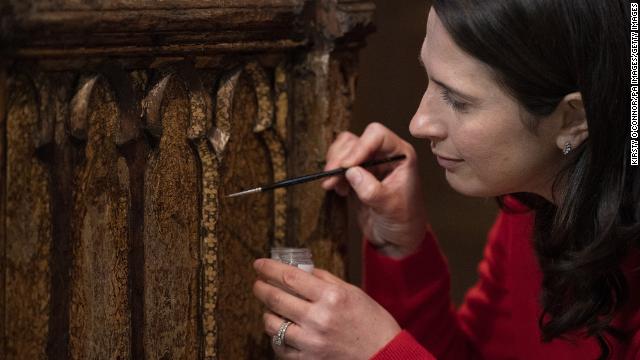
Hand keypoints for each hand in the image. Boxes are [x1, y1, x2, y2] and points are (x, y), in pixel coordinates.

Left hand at [253, 258, 400, 358]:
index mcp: (331, 297)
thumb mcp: (351, 291)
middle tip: (258, 283)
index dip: (269, 268)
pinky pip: (280, 346)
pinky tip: (281, 328)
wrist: (383, 354)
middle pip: (276, 298)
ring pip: (272, 324)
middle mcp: (319, 318)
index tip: (259, 264)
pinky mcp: (308, 359)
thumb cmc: (370, 320)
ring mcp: (311, 341)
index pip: (290, 277)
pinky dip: (276, 335)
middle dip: (261, 288)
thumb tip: (299, 268)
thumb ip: (324, 279)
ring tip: (271, 308)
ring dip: (267, 312)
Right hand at [322, 122, 427, 257]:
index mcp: (400, 155)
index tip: (346, 167)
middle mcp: (385, 154)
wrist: (397, 237)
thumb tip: (351, 172)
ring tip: (333, 184)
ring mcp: (370, 162)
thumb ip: (371, 189)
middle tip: (331, 176)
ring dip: (335, 163)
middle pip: (356, 140)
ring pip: (345, 147)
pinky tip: (338, 189)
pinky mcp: (358, 172)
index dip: (359, 147)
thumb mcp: (389, 207)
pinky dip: (334, 173)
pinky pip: (340, 162)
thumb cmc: (403, 221)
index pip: (377, 136)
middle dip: (341, 157)